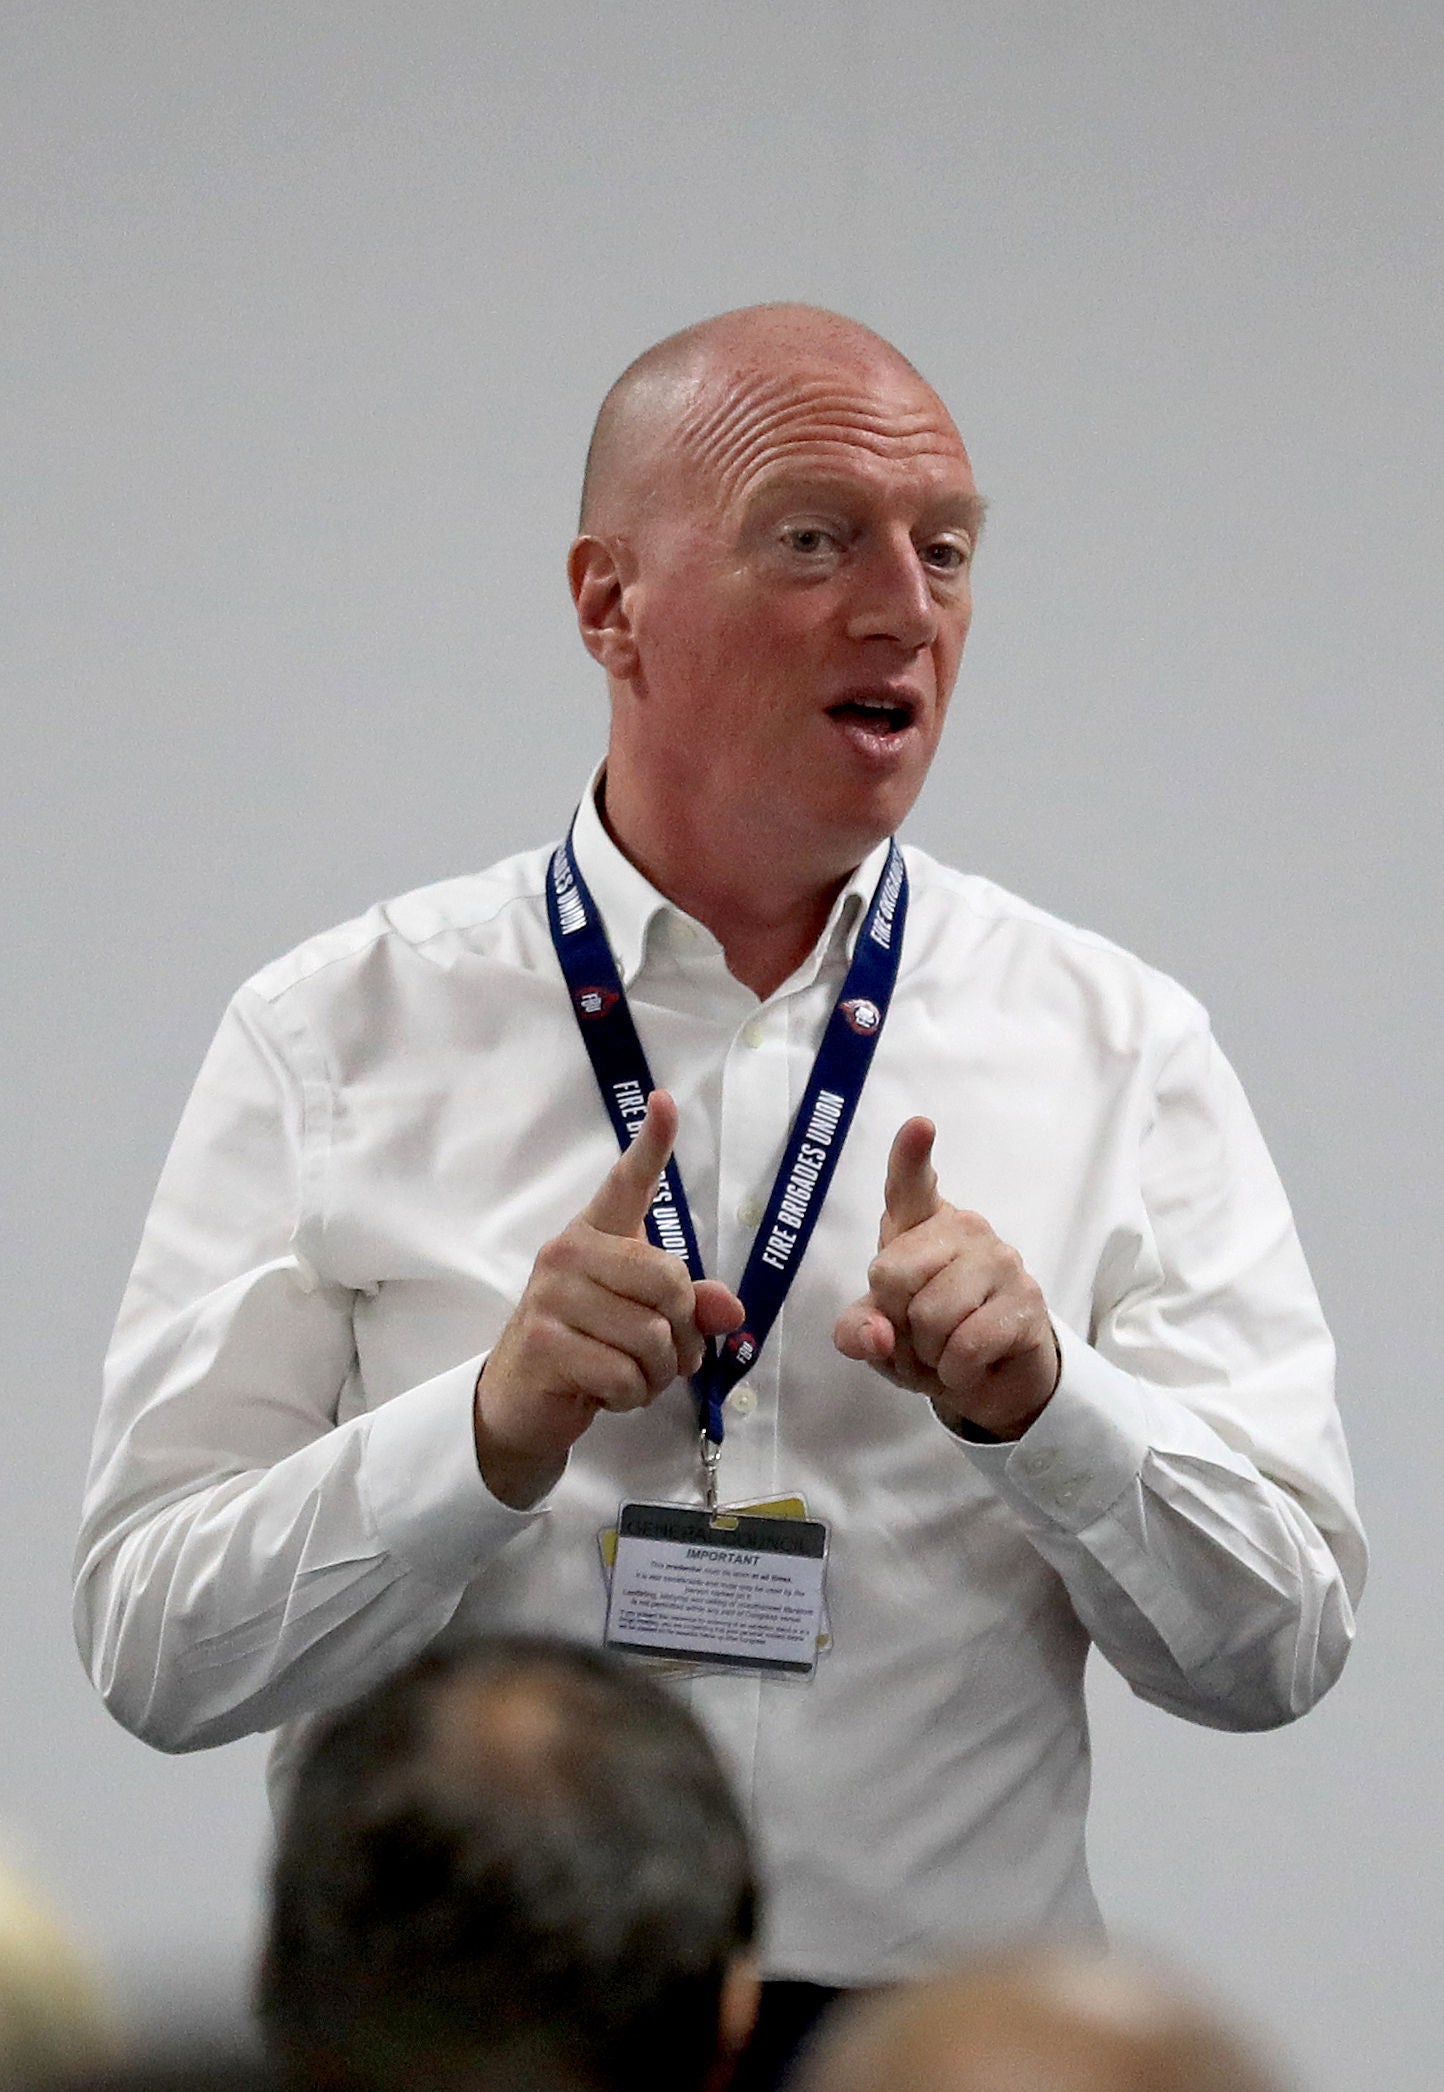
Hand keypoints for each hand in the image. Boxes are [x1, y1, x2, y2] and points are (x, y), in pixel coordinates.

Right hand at [475, 1092, 744, 1505]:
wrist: (522, 1401)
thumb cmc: (589, 1348)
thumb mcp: (646, 1322)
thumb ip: (691, 1308)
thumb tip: (730, 1309)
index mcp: (595, 1236)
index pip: (626, 1184)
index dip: (651, 1144)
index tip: (666, 1102)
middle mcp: (568, 1253)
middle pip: (670, 1281)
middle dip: (684, 1334)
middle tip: (667, 1356)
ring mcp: (551, 1296)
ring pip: (652, 1335)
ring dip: (660, 1373)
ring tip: (636, 1376)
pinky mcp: (544, 1343)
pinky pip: (626, 1373)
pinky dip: (634, 1396)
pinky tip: (609, 1393)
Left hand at [833, 1117, 1060, 1439]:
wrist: (991, 1380)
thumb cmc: (927, 1340)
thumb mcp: (878, 1338)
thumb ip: (858, 1331)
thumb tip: (878, 1335)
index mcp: (919, 1225)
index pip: (910, 1185)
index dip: (910, 1157)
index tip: (920, 1125)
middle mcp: (963, 1229)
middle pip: (892, 1276)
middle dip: (895, 1323)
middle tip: (918, 1335)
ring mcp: (1000, 1259)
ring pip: (931, 1315)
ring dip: (928, 1354)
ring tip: (945, 1350)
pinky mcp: (1027, 1300)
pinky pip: (966, 1345)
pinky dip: (956, 1371)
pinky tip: (969, 1364)